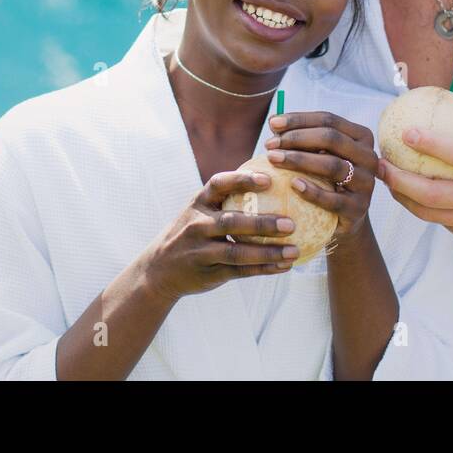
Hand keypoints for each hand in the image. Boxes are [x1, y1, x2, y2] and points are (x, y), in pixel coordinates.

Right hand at [142, 170, 297, 301]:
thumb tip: (271, 181)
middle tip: (291, 224)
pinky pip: (240, 272)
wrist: (158, 269)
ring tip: (294, 251)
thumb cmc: (190, 233)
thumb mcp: (198, 211)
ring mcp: (202, 251)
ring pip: (238, 252)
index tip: (268, 179)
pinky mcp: (209, 273)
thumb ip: (224, 200)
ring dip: (269, 252)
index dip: (243, 180)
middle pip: (232, 222)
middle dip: (262, 223)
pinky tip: (284, 266)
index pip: (219, 184)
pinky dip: (264, 269)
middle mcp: (198, 225)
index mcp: (198, 203)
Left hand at [264, 110, 377, 244]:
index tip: (272, 124)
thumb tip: (273, 122)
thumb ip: (300, 137)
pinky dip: (312, 191)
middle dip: (297, 138)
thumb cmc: (324, 178)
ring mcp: (366, 183)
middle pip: (331, 139)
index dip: (299, 120)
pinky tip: (293, 184)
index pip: (329, 120)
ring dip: (299, 160)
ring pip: (333, 165)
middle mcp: (369, 157)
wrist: (340, 218)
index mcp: (361, 137)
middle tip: (270, 145)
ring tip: (274, 159)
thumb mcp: (317, 154)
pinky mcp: (358, 208)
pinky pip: (334, 199)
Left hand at [377, 84, 452, 254]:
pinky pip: (447, 225)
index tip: (405, 132)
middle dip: (399, 181)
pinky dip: (428, 210)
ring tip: (388, 182)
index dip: (430, 143)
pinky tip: (413, 197)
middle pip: (433, 195)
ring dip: (404, 199)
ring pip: (432, 215)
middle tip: (380, 165)